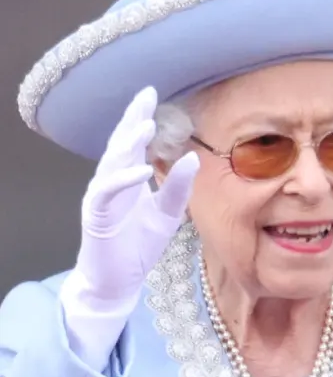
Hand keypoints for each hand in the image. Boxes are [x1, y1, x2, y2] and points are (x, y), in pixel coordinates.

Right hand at [60, 86, 198, 368]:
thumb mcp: (167, 215)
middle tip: (146, 96)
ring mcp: (102, 197)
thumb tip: (193, 157)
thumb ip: (178, 188)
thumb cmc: (139, 247)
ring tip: (146, 126)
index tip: (153, 95)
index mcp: (128, 179)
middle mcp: (112, 182)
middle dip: (132, 119)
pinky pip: (107, 191)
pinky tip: (141, 170)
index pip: (134, 142)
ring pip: (112, 162)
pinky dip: (123, 180)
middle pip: (120, 144)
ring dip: (128, 144)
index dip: (140, 118)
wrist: (118, 282)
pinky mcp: (96, 215)